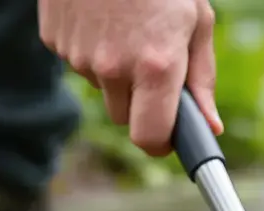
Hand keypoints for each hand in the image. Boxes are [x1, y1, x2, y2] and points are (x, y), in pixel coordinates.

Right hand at [39, 0, 221, 155]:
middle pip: (126, 117)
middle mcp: (113, 67)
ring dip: (115, 70)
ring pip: (101, 87)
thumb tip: (209, 126)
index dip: (161, 142)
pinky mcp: (54, 41)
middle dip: (141, 101)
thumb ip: (201, 79)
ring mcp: (78, 55)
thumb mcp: (197, 20)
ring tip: (127, 25)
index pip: (150, 138)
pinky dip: (91, 48)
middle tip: (152, 61)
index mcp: (156, 65)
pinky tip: (102, 16)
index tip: (169, 137)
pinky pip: (78, 63)